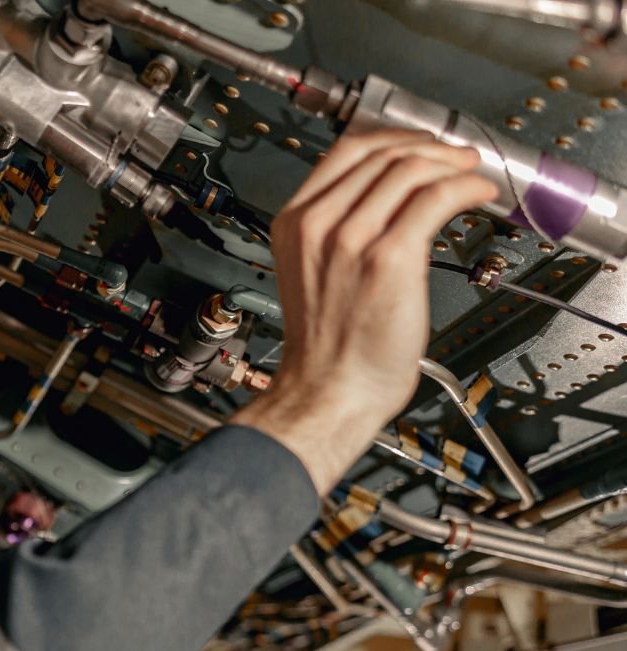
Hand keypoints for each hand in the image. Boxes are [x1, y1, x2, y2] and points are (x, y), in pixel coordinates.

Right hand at [230, 129, 500, 493]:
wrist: (328, 391)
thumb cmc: (327, 346)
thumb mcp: (315, 271)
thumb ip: (338, 229)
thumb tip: (391, 194)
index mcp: (294, 224)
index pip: (348, 150)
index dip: (396, 138)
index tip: (422, 145)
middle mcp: (318, 226)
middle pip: (384, 154)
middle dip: (432, 148)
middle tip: (458, 158)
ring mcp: (350, 239)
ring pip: (412, 169)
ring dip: (453, 164)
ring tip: (472, 176)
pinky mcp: (388, 258)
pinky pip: (437, 199)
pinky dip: (466, 188)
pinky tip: (477, 195)